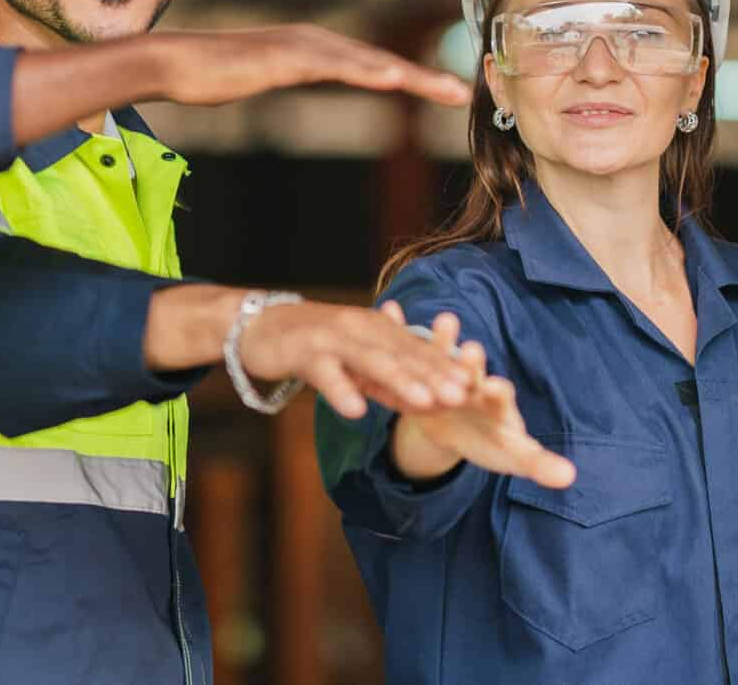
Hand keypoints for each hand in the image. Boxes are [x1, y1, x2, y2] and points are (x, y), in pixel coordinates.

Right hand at [154, 26, 467, 108]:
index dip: (410, 79)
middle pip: (379, 62)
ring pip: (366, 62)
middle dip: (423, 79)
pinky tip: (393, 80)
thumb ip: (284, 75)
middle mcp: (314, 40)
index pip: (371, 66)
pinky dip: (367, 72)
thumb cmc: (208, 74)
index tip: (442, 94)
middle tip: (463, 94)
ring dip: (410, 77)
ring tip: (446, 91)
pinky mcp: (284, 58)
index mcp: (313, 48)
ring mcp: (300, 46)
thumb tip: (293, 77)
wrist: (169, 63)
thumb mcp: (259, 78)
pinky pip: (334, 67)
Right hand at [236, 298, 479, 419]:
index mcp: (378, 329)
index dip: (446, 368)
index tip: (476, 386)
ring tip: (424, 402)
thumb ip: (388, 383)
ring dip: (399, 380)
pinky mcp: (304, 351)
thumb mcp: (357, 365)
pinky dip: (341, 390)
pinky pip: (325, 372)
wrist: (260, 326)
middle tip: (463, 394)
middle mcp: (361, 329)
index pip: (418, 350)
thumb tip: (427, 403)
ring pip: (371, 360)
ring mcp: (333, 338)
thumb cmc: (316, 347)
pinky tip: (356, 411)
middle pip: (402, 354)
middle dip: (434, 375)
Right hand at [386, 308, 575, 490]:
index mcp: (496, 402)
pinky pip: (411, 349)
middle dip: (472, 362)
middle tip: (472, 348)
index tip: (497, 387)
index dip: (498, 391)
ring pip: (444, 354)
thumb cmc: (491, 440)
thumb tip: (571, 478)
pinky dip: (402, 329)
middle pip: (474, 371)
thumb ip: (539, 464)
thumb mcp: (512, 455)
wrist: (460, 428)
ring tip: (442, 320)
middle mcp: (474, 383)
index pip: (499, 395)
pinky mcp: (421, 373)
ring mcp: (446, 375)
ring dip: (443, 339)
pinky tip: (390, 310)